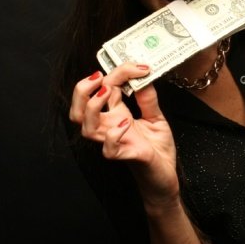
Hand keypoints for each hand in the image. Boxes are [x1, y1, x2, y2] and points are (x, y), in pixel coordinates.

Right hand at [70, 68, 179, 205]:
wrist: (166, 177)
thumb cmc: (157, 149)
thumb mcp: (156, 116)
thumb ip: (148, 97)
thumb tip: (143, 75)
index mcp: (116, 114)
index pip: (104, 88)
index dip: (118, 71)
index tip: (140, 66)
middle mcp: (110, 127)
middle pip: (78, 109)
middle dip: (82, 89)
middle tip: (100, 77)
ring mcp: (115, 142)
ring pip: (86, 128)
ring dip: (92, 107)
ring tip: (107, 93)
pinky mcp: (127, 156)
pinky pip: (109, 150)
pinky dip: (113, 135)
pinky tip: (126, 124)